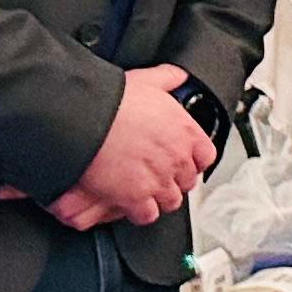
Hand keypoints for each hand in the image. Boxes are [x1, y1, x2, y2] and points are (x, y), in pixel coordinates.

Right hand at [2, 66, 210, 232]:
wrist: (86, 120)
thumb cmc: (113, 101)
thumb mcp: (147, 80)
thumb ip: (168, 79)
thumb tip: (178, 76)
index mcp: (185, 131)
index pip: (205, 156)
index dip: (193, 160)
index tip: (184, 161)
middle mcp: (177, 159)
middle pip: (187, 181)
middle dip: (175, 180)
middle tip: (160, 176)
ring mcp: (158, 180)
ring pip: (171, 201)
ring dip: (160, 198)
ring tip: (147, 192)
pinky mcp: (136, 197)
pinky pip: (147, 215)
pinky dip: (141, 212)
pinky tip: (132, 204)